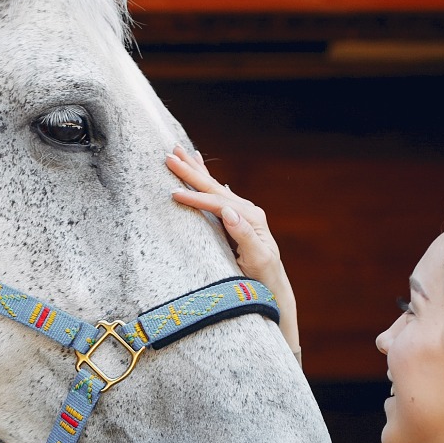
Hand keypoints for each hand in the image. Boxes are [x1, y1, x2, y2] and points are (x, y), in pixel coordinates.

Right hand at [166, 146, 300, 360]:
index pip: (218, 203)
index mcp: (250, 218)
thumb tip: (228, 211)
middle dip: (191, 171)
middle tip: (170, 154)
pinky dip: (207, 181)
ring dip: (196, 170)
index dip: (196, 198)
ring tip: (181, 152)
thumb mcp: (257, 260)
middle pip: (215, 187)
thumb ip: (245, 236)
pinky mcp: (236, 220)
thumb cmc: (263, 280)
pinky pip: (217, 195)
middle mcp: (247, 211)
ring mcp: (242, 214)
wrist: (273, 290)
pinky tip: (203, 171)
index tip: (173, 193)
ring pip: (214, 187)